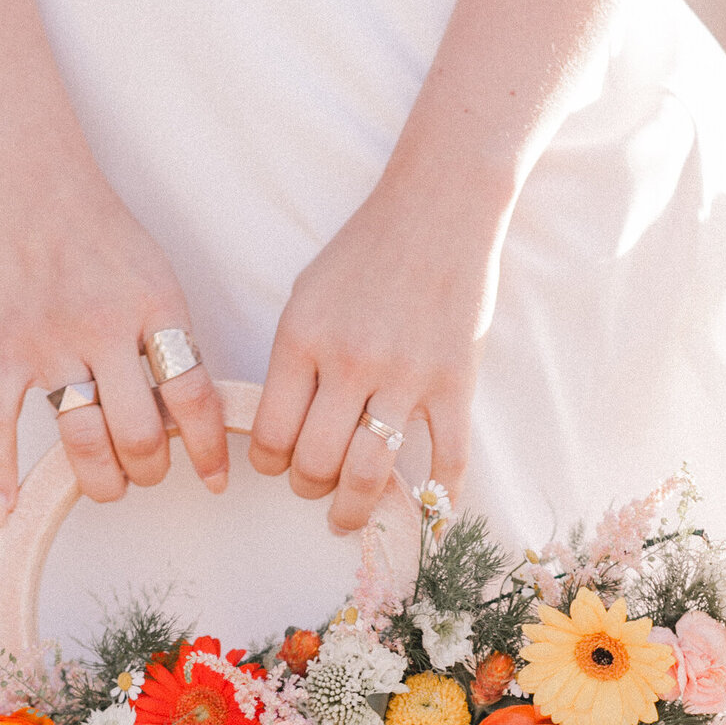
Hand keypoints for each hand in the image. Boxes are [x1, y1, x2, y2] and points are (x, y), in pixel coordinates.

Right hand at [0, 162, 228, 522]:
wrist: (34, 181)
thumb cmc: (106, 234)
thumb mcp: (162, 280)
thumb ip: (175, 345)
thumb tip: (192, 420)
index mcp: (154, 309)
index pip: (194, 399)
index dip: (209, 450)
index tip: (216, 479)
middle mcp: (103, 328)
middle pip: (137, 433)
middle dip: (151, 469)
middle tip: (151, 469)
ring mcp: (48, 342)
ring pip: (80, 440)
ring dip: (102, 479)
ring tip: (112, 482)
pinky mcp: (4, 350)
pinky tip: (4, 510)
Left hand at [250, 173, 509, 532]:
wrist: (440, 207)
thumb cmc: (365, 252)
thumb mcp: (305, 297)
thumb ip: (291, 362)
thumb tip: (280, 429)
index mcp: (302, 339)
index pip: (271, 434)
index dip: (269, 464)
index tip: (279, 466)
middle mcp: (350, 362)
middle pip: (316, 463)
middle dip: (308, 489)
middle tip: (315, 489)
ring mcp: (406, 375)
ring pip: (369, 472)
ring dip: (353, 509)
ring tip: (348, 517)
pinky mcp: (455, 381)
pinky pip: (447, 458)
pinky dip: (439, 499)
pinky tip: (431, 517)